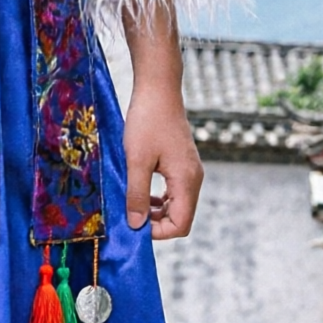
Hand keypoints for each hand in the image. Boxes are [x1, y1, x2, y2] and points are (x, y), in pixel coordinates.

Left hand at [122, 12, 200, 238]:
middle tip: (129, 214)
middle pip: (181, 218)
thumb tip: (136, 226)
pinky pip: (173, 192)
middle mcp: (193, 179)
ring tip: (131, 203)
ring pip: (176, 205)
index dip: (158, 232)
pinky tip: (139, 191)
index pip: (181, 225)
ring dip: (155, 210)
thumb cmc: (147, 121)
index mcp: (187, 181)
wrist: (158, 90)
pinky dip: (158, 198)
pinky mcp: (182, 164)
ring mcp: (189, 171)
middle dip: (156, 223)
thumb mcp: (136, 160)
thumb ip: (136, 194)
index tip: (133, 224)